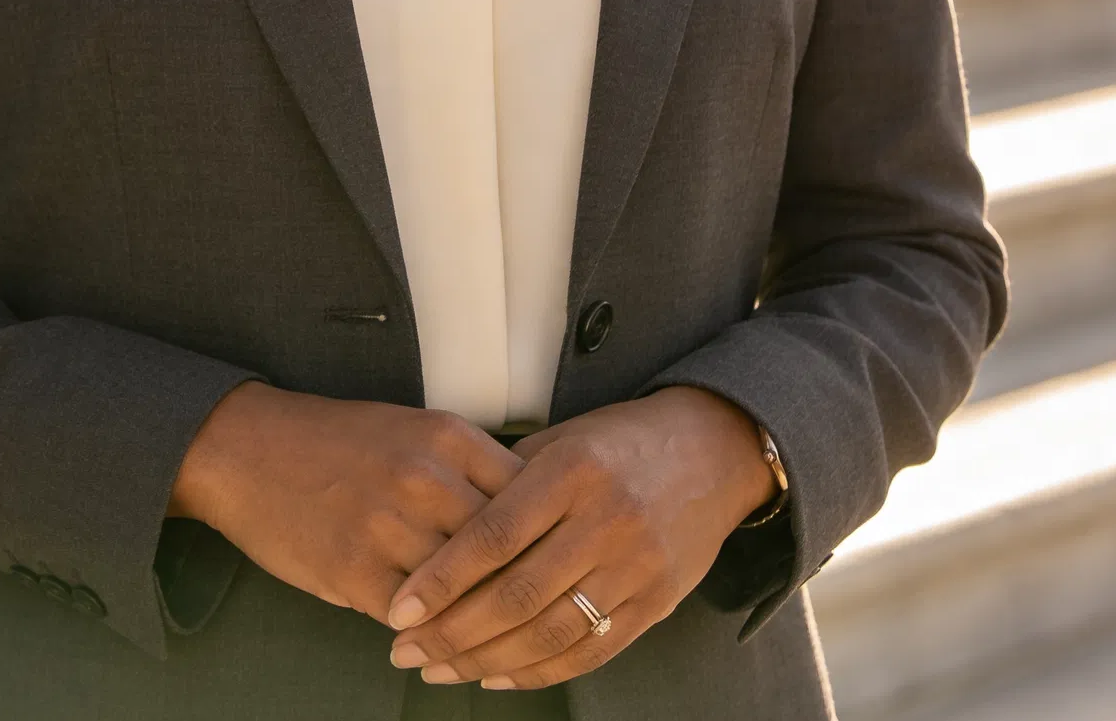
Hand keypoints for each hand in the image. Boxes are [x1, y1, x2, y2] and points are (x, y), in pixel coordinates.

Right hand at [169, 381, 523, 622]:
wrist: (248, 449)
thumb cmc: (336, 441)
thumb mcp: (412, 430)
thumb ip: (466, 469)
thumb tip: (525, 518)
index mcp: (448, 436)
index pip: (527, 497)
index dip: (545, 536)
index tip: (556, 562)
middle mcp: (427, 477)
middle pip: (504, 549)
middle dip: (523, 586)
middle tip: (539, 616)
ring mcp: (390, 525)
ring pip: (464, 592)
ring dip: (480, 623)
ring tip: (496, 645)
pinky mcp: (356, 570)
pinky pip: (416, 619)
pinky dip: (432, 637)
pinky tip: (438, 646)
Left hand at [384, 387, 773, 689]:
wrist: (714, 451)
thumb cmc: (621, 440)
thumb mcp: (564, 438)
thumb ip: (509, 480)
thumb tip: (445, 529)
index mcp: (572, 471)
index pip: (494, 536)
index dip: (443, 578)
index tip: (401, 609)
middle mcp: (604, 521)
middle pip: (516, 594)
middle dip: (453, 632)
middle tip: (406, 652)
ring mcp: (634, 567)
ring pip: (548, 633)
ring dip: (486, 662)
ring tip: (440, 670)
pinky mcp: (655, 603)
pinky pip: (588, 651)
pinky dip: (538, 672)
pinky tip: (497, 677)